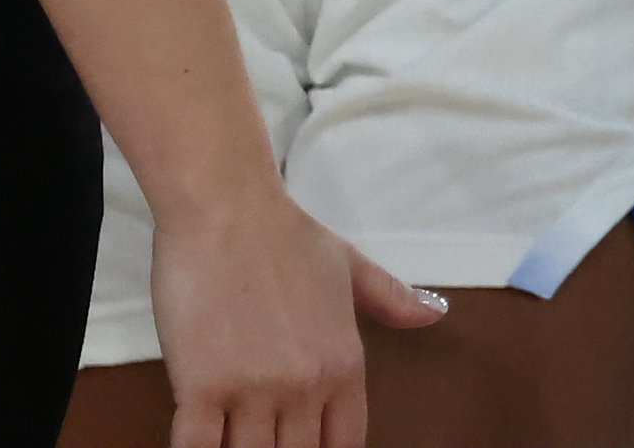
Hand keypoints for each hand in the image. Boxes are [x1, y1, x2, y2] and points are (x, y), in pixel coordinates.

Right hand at [146, 176, 443, 447]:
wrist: (227, 210)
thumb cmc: (285, 237)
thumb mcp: (350, 268)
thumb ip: (391, 299)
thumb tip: (436, 313)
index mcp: (345, 364)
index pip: (345, 445)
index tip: (307, 446)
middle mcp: (306, 385)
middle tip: (264, 439)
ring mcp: (254, 388)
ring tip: (234, 439)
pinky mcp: (201, 387)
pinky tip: (197, 444)